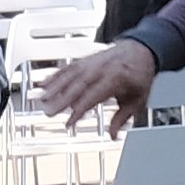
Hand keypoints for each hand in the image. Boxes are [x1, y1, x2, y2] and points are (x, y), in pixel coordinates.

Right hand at [39, 38, 154, 127]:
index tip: (69, 122)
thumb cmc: (140, 75)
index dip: (79, 110)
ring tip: (42, 98)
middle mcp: (102, 68)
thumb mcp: (138, 100)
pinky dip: (56, 75)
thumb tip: (114, 136)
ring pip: (70, 74)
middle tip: (48, 111)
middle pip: (78, 84)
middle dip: (61, 98)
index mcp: (116, 78)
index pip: (93, 96)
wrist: (142, 49)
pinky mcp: (87, 59)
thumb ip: (123, 118)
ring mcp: (93, 62)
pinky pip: (69, 66)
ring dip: (54, 85)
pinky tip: (45, 83)